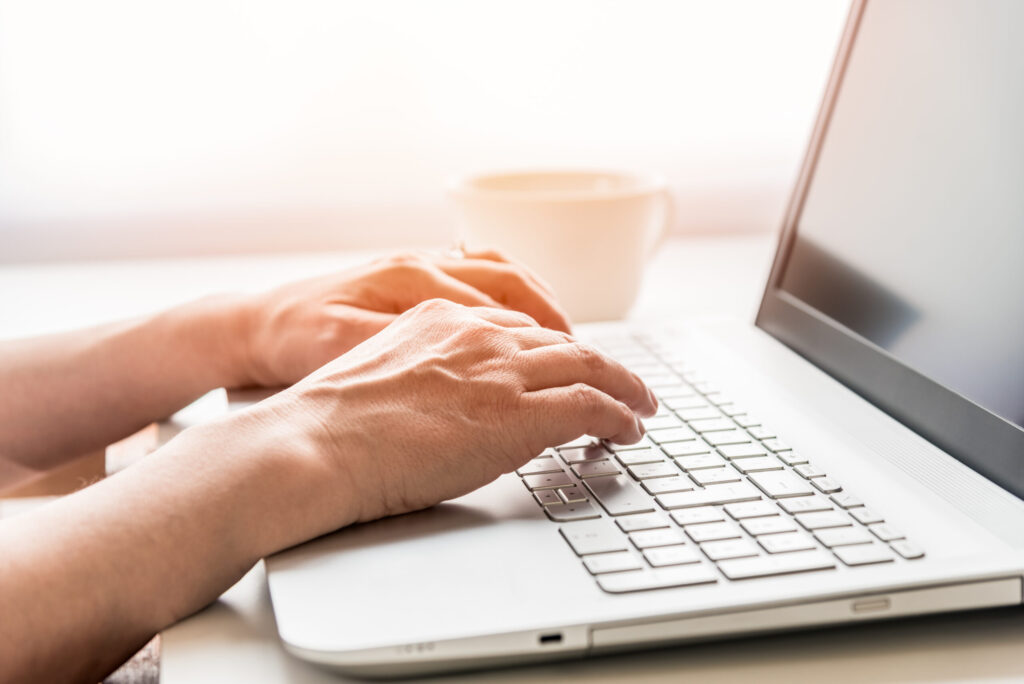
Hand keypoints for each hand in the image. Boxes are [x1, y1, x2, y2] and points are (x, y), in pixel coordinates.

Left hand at [238, 250, 570, 387]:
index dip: (559, 356)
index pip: (504, 315)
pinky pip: (479, 274)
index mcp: (412, 282)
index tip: (599, 389)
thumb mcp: (346, 352)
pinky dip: (512, 294)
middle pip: (515, 287)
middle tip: (600, 366)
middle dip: (564, 327)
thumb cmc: (293, 344)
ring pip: (502, 275)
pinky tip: (521, 319)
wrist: (251, 327)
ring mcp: (420, 268)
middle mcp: (423, 266)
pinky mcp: (412, 278)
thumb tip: (475, 363)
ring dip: (542, 305)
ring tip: (572, 341)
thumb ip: (412, 353)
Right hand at [248, 298, 655, 539]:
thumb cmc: (329, 422)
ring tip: (641, 404)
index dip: (551, 349)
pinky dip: (620, 415)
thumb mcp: (378, 371)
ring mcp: (502, 372)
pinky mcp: (520, 414)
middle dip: (599, 363)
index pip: (516, 327)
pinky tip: (629, 428)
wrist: (317, 442)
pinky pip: (591, 406)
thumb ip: (422, 370)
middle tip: (622, 381)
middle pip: (561, 342)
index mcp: (441, 318)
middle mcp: (478, 335)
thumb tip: (445, 398)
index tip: (567, 363)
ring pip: (589, 366)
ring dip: (624, 386)